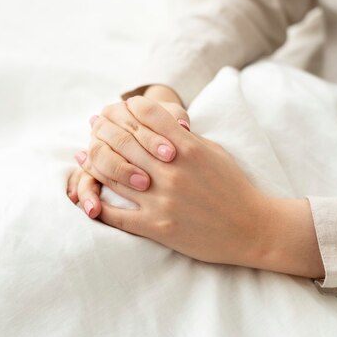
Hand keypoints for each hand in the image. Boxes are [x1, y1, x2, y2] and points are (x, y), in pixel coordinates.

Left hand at [76, 96, 324, 277]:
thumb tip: (160, 121)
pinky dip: (98, 204)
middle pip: (122, 139)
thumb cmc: (233, 187)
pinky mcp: (157, 226)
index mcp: (187, 147)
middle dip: (103, 128)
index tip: (118, 109)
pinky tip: (89, 197)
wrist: (253, 229)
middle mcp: (171, 169)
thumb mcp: (213, 151)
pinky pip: (116, 214)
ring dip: (94, 162)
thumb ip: (185, 137)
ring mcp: (162, 199)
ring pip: (113, 173)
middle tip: (93, 126)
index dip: (127, 107)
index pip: (146, 114)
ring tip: (84, 156)